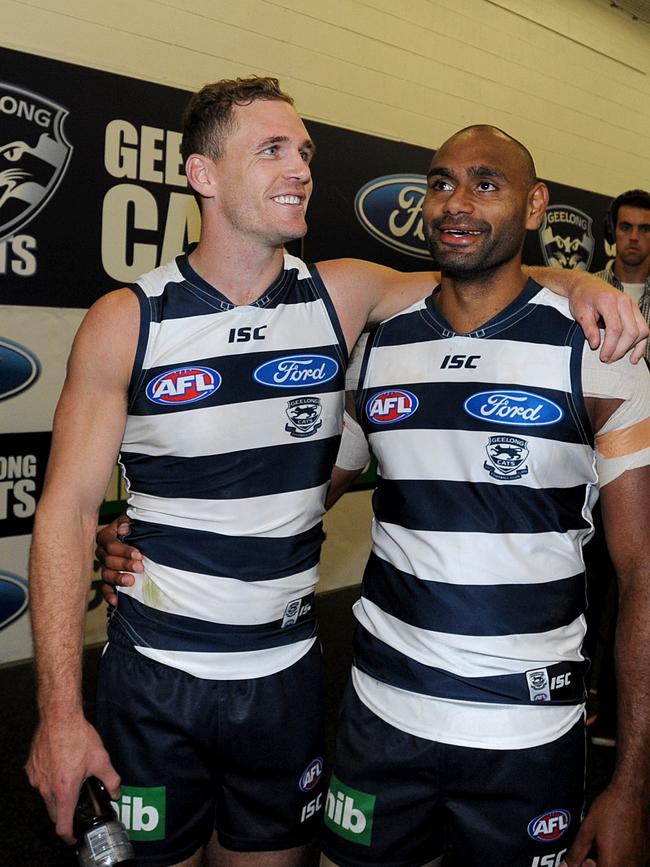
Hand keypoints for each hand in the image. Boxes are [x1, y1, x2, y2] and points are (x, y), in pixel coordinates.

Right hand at [26, 712, 120, 842]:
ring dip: (57, 795)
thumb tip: (116, 792)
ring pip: (46, 797)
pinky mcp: (31, 768)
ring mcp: (37, 778)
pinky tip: (61, 767)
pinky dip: (50, 780)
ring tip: (72, 780)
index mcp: (64, 791)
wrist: (59, 717)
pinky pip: (40, 781)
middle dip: (66, 813)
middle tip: (79, 804)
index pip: (62, 825)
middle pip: (54, 813)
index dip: (69, 835)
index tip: (74, 836)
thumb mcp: (101, 759)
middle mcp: (47, 788)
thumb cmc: (78, 736)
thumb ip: (111, 780)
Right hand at [95, 515, 142, 605]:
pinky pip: (105, 588)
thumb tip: (124, 528)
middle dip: (125, 564)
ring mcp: (104, 567)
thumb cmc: (136, 528)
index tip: (138, 554)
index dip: (124, 550)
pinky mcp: (109, 580)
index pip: (110, 544)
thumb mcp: (133, 520)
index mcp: (106, 536)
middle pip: (108, 560)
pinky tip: (115, 601)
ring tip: (131, 581)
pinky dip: (109, 595)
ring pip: (106, 574)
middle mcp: (102, 552)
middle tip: (140, 567)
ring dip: (118, 578)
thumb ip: (128, 523)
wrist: (141, 536)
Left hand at [560, 784, 648, 866]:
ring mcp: (639, 862)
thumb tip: (567, 865)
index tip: (581, 862)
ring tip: (600, 847)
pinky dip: (618, 859)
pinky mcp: (644, 856)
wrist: (632, 794)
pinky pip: (628, 864)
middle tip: (588, 856)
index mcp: (613, 864)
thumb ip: (576, 853)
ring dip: (606, 863)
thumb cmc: (613, 808)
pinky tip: (612, 845)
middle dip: (595, 866)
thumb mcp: (587, 831)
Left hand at [570, 279, 648, 363]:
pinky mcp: (635, 311)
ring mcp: (632, 306)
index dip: (610, 346)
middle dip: (620, 349)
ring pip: (641, 331)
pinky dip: (641, 345)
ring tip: (615, 357)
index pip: (615, 328)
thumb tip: (595, 345)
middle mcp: (624, 302)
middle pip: (630, 331)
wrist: (587, 285)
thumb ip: (588, 328)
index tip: (603, 356)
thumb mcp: (580, 312)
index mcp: (609, 301)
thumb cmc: (582, 297)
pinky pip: (644, 329)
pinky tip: (634, 357)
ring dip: (630, 348)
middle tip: (607, 359)